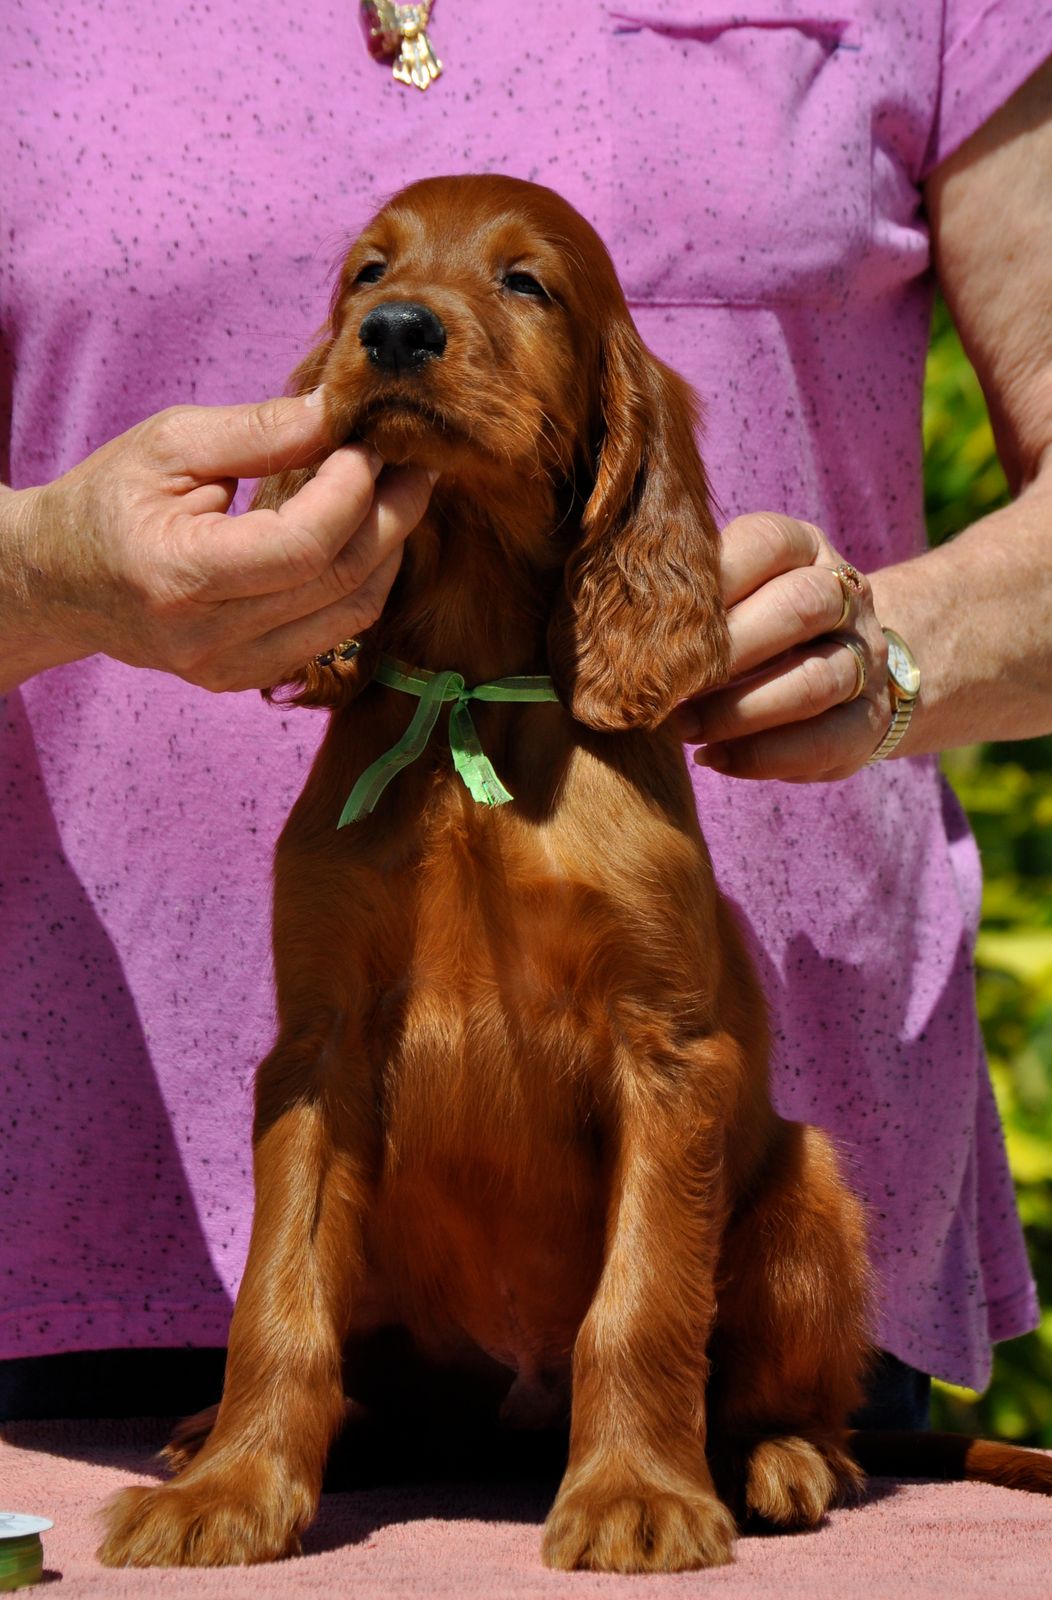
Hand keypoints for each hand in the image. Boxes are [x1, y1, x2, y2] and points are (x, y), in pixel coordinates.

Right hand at [0, 392, 434, 691]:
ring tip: (399, 490)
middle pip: (341, 582)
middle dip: (392, 513)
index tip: (372, 440)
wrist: (59, 581)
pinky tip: (367, 534)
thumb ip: (258, 432)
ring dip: (390, 549)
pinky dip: (362, 580)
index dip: (355, 489)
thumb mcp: (169, 444)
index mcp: (180, 576)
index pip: (305, 546)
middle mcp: (209, 639)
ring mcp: (231, 669)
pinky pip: (333, 632)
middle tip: (415, 458)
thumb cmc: (108, 500)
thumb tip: (339, 411)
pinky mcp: (247, 678)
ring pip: (352, 614)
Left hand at [674, 514, 893, 780]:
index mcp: (804, 548)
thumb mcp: (731, 594)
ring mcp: (864, 658)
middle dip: (727, 649)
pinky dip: (762, 755)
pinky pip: (825, 740)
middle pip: (801, 606)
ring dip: (739, 711)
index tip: (656, 616)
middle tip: (664, 683)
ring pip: (814, 680)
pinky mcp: (869, 720)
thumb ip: (687, 598)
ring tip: (683, 729)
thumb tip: (602, 625)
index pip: (768, 542)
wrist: (846, 671)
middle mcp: (845, 596)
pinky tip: (712, 758)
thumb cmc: (755, 626)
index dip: (714, 576)